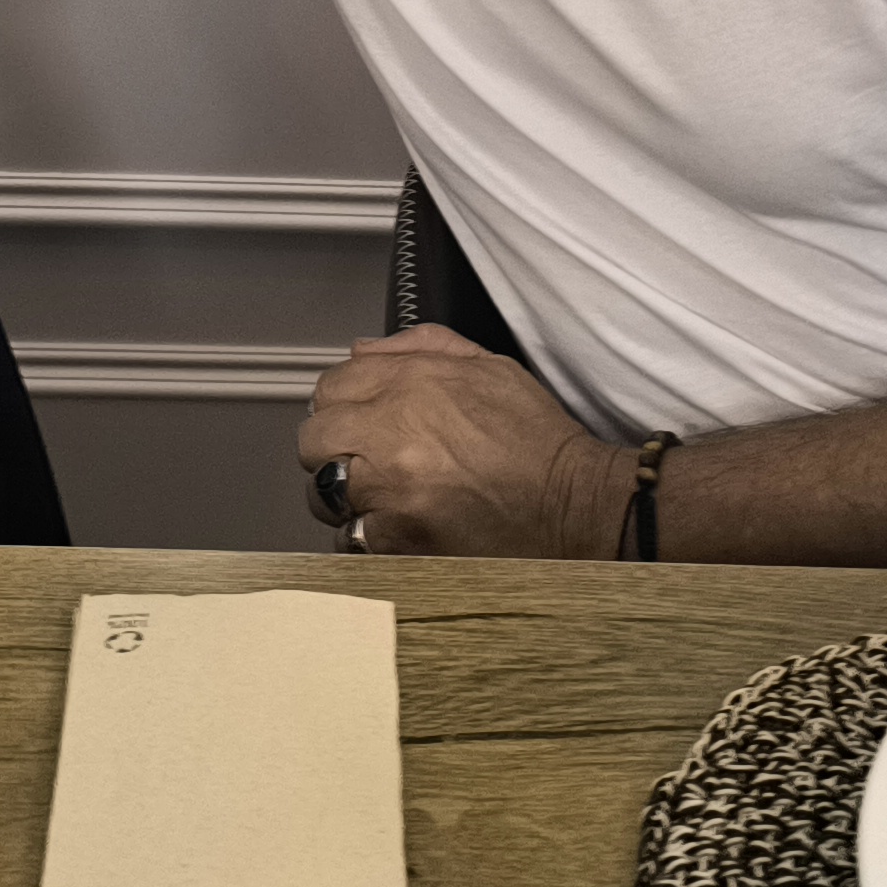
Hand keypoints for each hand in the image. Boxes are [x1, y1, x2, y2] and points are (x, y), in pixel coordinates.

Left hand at [297, 327, 627, 557]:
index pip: (332, 386)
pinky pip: (348, 536)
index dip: (344, 405)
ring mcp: (389, 489)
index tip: (360, 422)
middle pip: (314, 437)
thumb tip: (363, 351)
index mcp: (413, 382)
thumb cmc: (536, 440)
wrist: (572, 506)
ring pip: (321, 490)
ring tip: (382, 499)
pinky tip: (398, 528)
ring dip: (343, 495)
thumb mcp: (489, 368)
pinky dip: (366, 535)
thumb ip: (421, 347)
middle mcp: (393, 431)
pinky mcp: (395, 539)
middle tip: (365, 462)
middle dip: (333, 449)